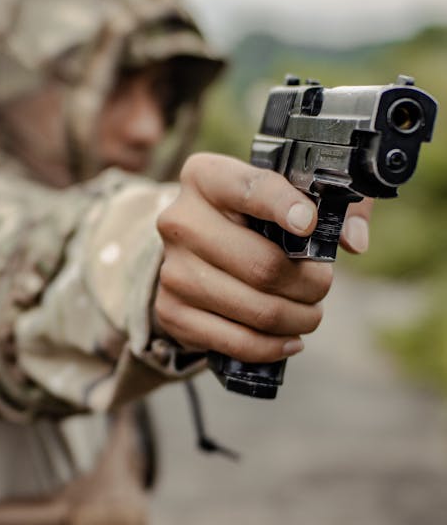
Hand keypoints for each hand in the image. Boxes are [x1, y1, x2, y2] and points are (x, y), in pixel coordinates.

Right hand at [154, 153, 355, 362]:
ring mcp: (172, 271)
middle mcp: (180, 222)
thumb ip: (334, 202)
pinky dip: (273, 346)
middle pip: (263, 265)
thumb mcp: (286, 194)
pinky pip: (237, 342)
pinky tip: (289, 339)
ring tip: (309, 313)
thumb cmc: (250, 219)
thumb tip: (353, 240)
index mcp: (205, 177)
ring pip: (256, 309)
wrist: (191, 253)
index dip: (285, 207)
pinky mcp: (171, 312)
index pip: (250, 189)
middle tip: (322, 286)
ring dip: (298, 318)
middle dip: (310, 283)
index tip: (311, 226)